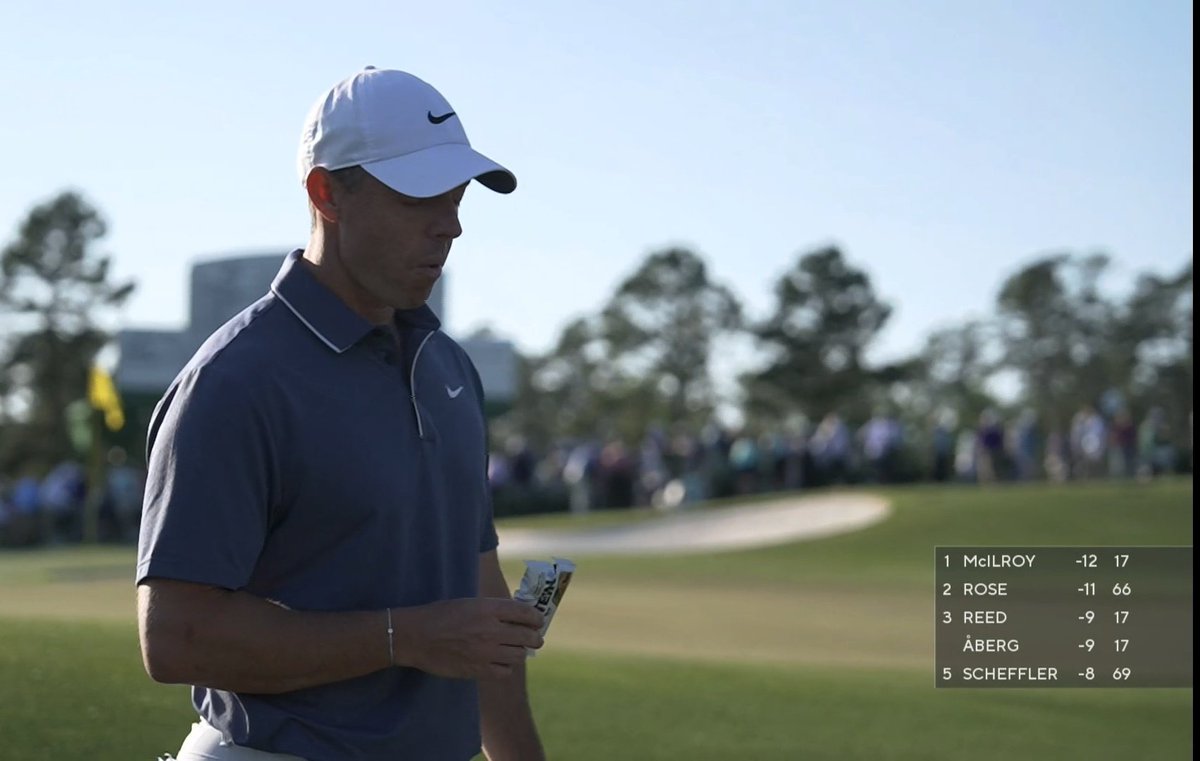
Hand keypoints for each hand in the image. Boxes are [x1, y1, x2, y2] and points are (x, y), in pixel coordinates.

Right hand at [394, 598, 544, 679]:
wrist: (416, 637)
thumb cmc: (440, 615)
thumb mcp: (469, 603)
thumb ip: (493, 609)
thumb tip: (516, 614)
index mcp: (489, 609)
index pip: (526, 613)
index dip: (536, 618)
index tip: (538, 621)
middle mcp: (491, 630)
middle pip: (528, 636)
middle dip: (535, 638)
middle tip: (534, 639)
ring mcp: (485, 652)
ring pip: (519, 655)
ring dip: (521, 653)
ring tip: (516, 650)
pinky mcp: (478, 670)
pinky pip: (504, 672)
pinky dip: (506, 667)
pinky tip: (500, 663)